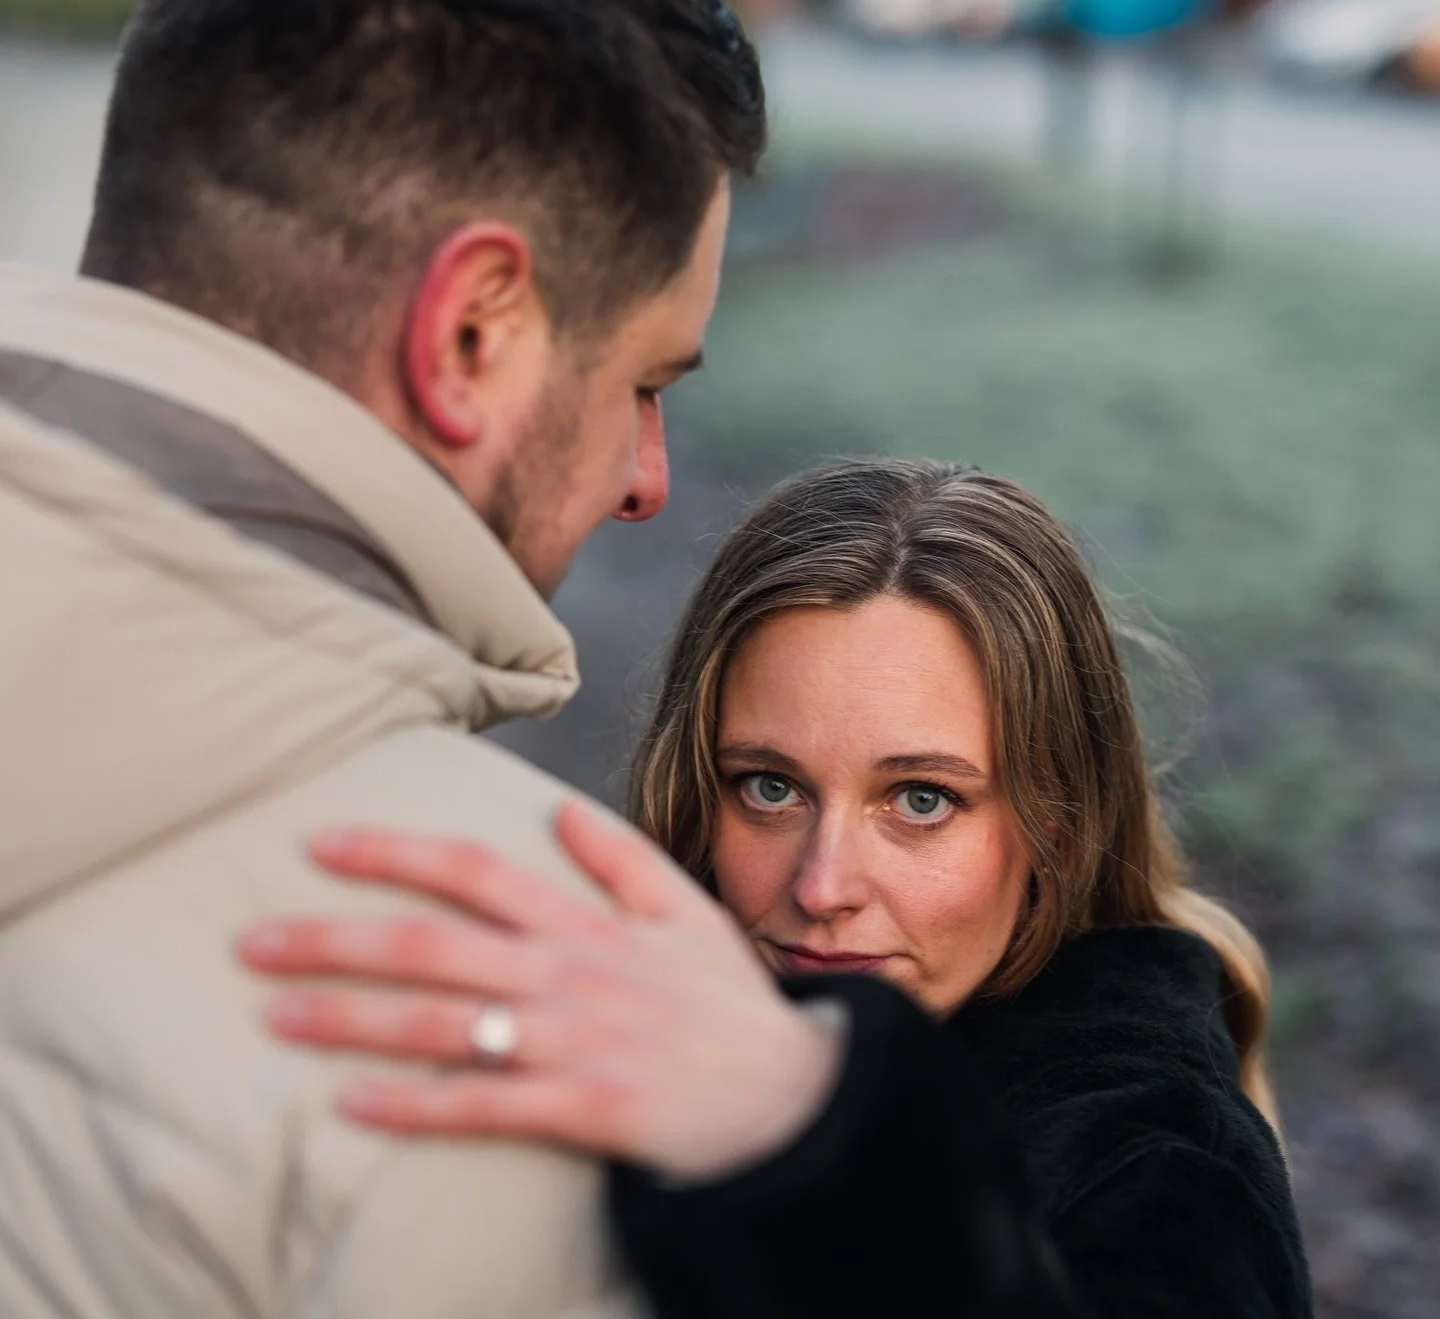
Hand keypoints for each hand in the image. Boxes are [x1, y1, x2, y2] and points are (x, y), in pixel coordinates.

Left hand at [237, 804, 841, 1181]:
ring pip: (443, 1022)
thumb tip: (560, 807)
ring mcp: (573, 1039)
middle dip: (335, 939)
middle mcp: (568, 971)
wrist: (792, 1097)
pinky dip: (413, 1107)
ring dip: (350, 1020)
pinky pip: (482, 1108)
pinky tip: (348, 1107)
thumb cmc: (730, 1006)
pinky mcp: (583, 1108)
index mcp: (587, 921)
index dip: (393, 852)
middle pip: (433, 944)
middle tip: (250, 941)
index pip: (474, 870)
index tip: (319, 845)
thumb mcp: (688, 912)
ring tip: (272, 1018)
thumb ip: (621, 858)